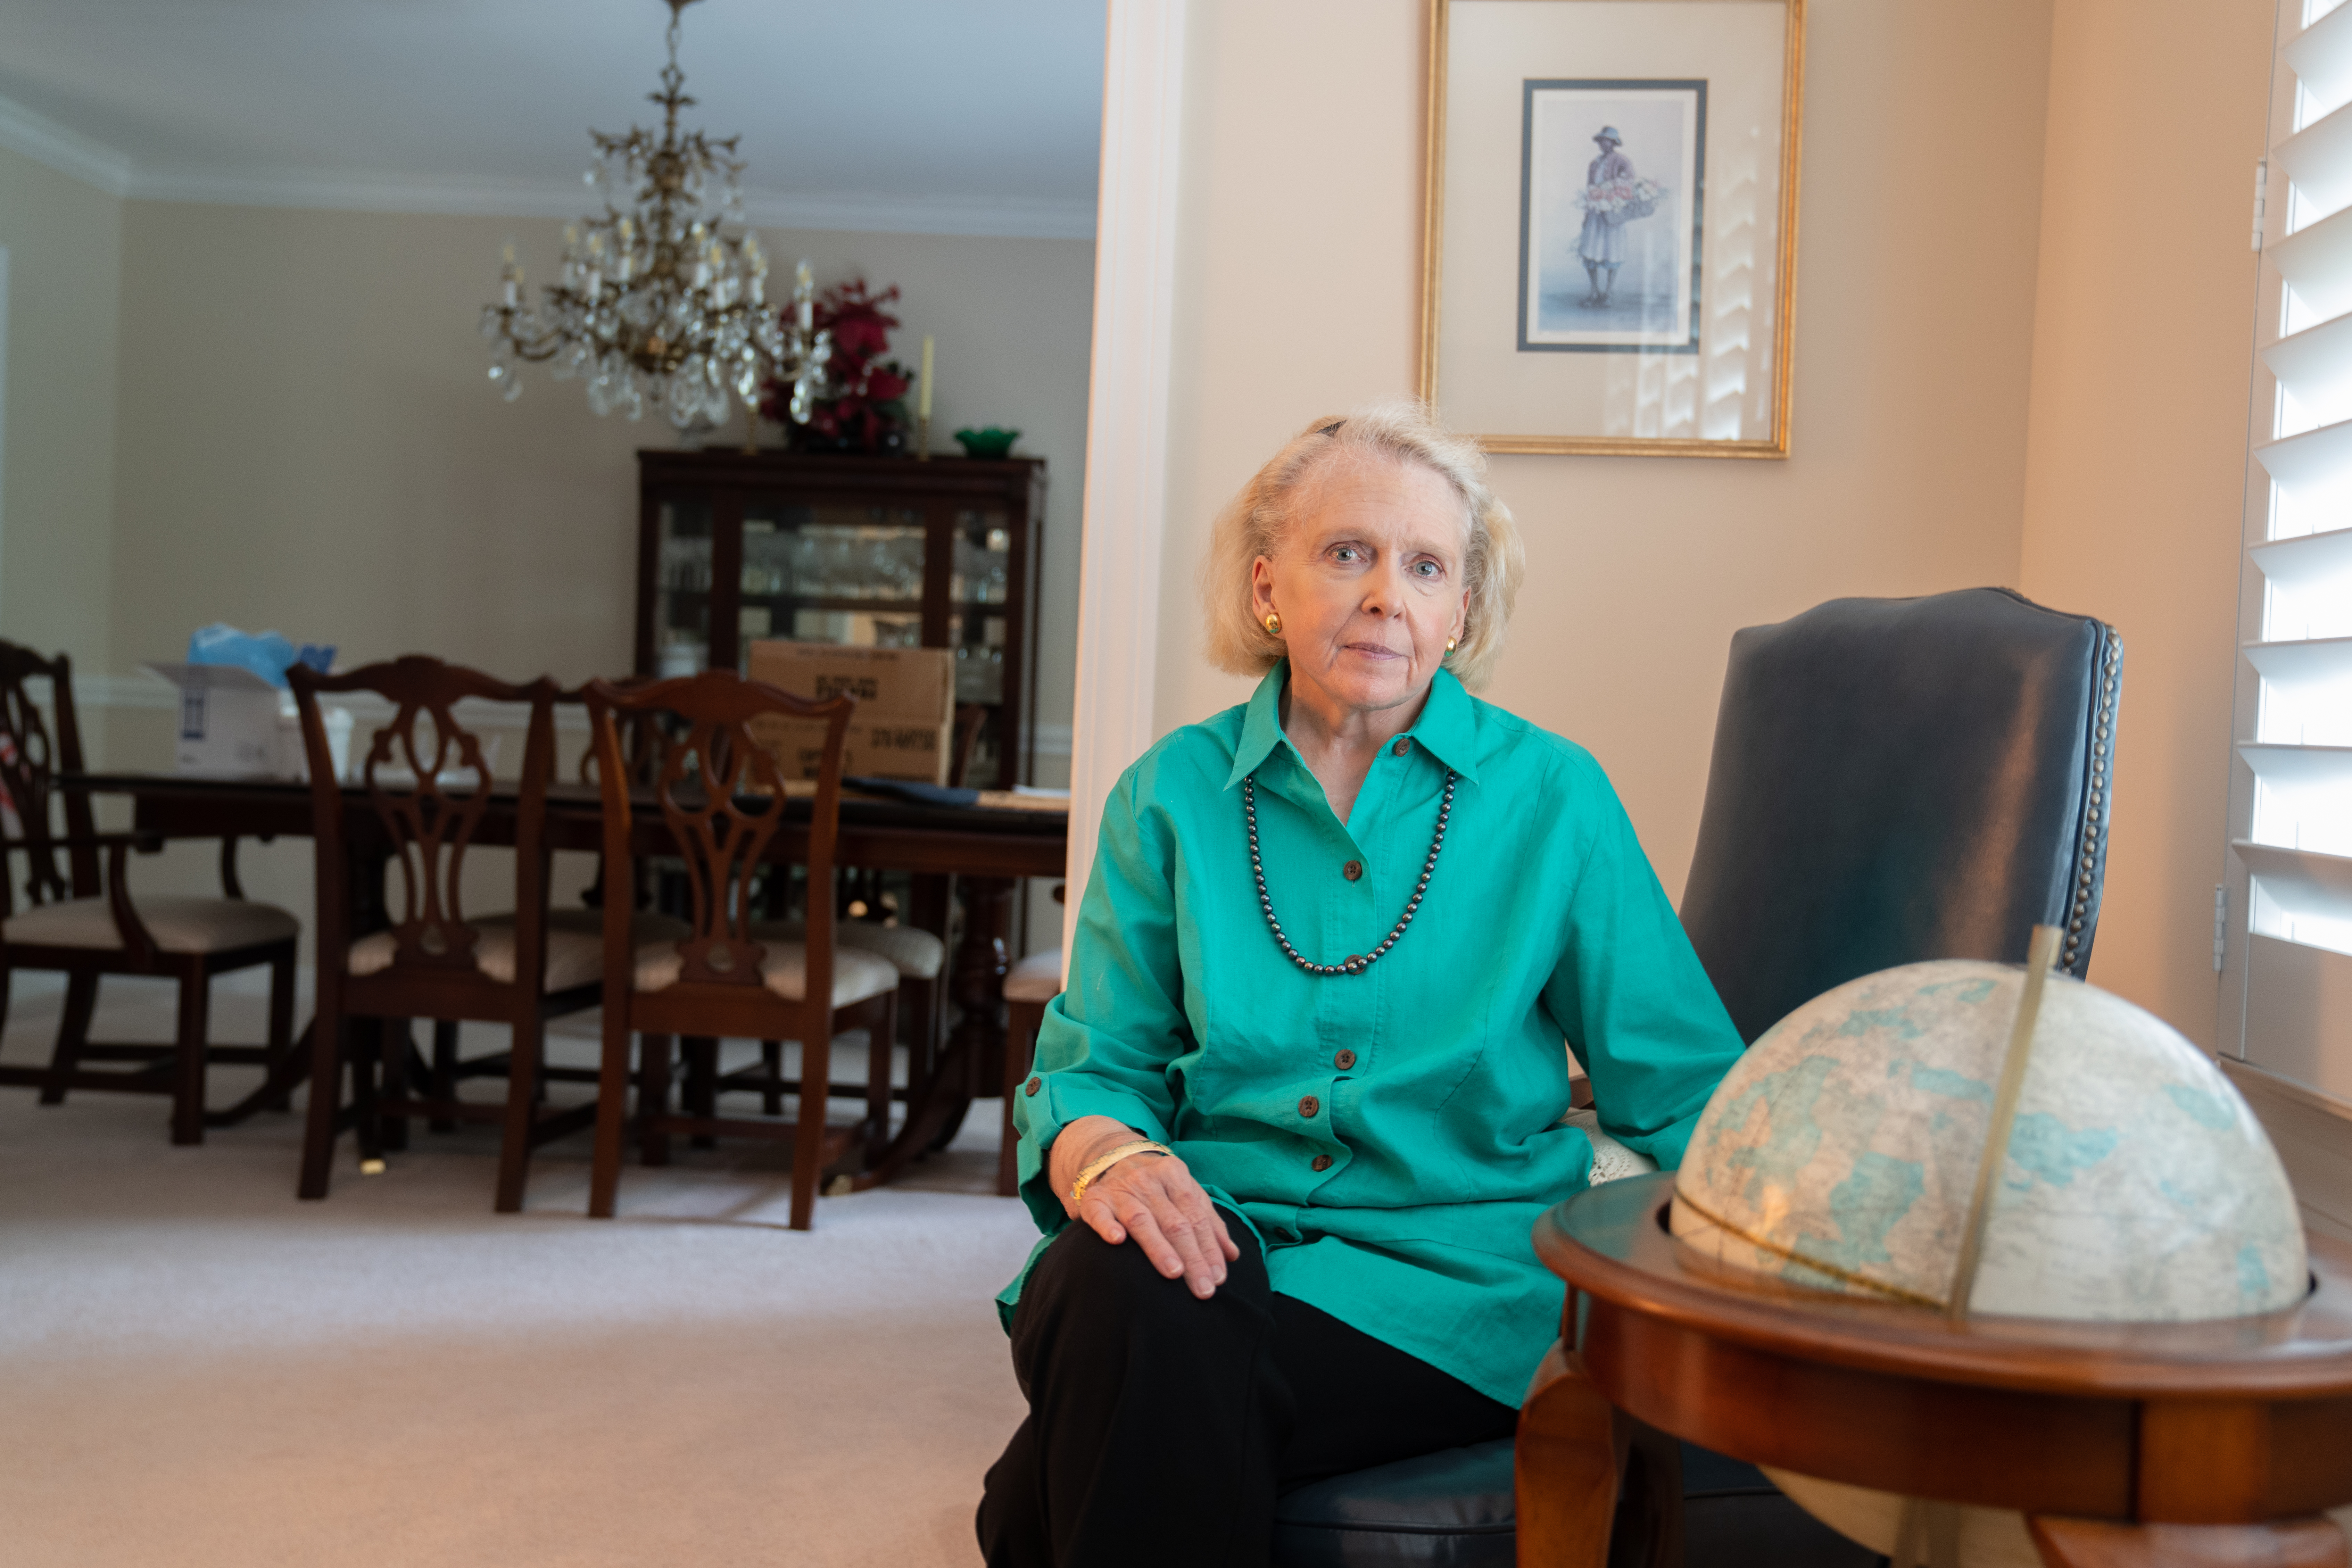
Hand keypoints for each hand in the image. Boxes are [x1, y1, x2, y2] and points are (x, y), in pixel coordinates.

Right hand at [1050, 1114, 1239, 1298]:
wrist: (1110, 1156)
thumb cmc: (1156, 1183)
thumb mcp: (1185, 1192)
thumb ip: (1209, 1221)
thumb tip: (1232, 1255)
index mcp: (1175, 1174)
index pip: (1196, 1216)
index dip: (1209, 1248)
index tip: (1218, 1278)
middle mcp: (1148, 1180)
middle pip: (1175, 1222)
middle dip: (1192, 1257)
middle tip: (1203, 1289)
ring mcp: (1120, 1189)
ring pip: (1142, 1220)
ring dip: (1159, 1247)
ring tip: (1174, 1273)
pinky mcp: (1095, 1199)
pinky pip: (1099, 1213)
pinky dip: (1108, 1226)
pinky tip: (1117, 1240)